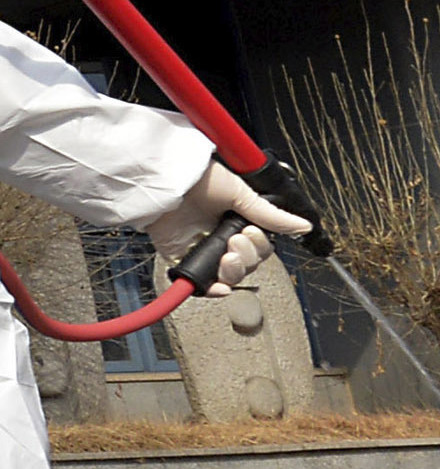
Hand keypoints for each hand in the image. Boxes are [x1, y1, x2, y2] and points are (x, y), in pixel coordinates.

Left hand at [145, 163, 310, 293]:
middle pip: (247, 264)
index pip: (259, 247)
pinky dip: (212, 290)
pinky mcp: (182, 258)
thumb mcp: (240, 193)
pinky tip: (220, 287)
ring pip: (228, 276)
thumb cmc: (200, 178)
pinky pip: (201, 283)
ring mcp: (203, 249)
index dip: (259, 246)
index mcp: (237, 221)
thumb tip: (304, 226)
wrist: (166, 181)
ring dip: (233, 271)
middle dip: (246, 257)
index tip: (250, 232)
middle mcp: (221, 236)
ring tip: (227, 256)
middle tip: (236, 240)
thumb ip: (270, 215)